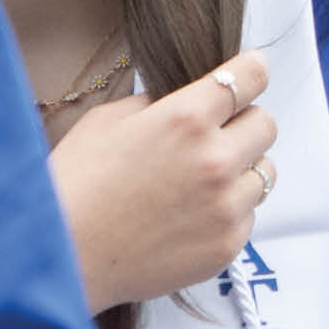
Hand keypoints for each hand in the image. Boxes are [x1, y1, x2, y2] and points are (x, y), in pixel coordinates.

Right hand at [48, 52, 274, 311]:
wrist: (62, 258)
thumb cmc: (74, 186)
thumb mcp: (107, 120)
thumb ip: (159, 102)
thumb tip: (191, 98)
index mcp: (185, 118)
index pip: (251, 77)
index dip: (250, 70)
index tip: (249, 72)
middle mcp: (215, 159)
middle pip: (266, 124)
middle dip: (242, 123)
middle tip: (213, 135)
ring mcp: (226, 207)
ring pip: (264, 172)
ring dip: (239, 169)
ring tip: (197, 182)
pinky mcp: (227, 245)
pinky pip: (248, 215)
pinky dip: (228, 210)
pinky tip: (189, 215)